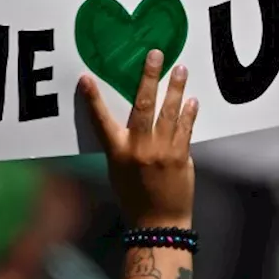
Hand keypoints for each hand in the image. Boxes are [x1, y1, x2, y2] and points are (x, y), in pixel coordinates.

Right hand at [80, 49, 197, 228]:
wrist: (157, 223)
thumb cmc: (135, 197)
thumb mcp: (119, 170)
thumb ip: (125, 144)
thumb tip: (136, 118)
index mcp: (117, 152)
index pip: (100, 121)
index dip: (93, 99)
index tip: (86, 78)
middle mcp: (138, 149)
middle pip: (143, 105)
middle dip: (149, 77)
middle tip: (156, 55)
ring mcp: (161, 152)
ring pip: (169, 112)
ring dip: (175, 88)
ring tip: (180, 69)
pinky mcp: (180, 158)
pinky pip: (185, 129)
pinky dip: (189, 113)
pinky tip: (192, 99)